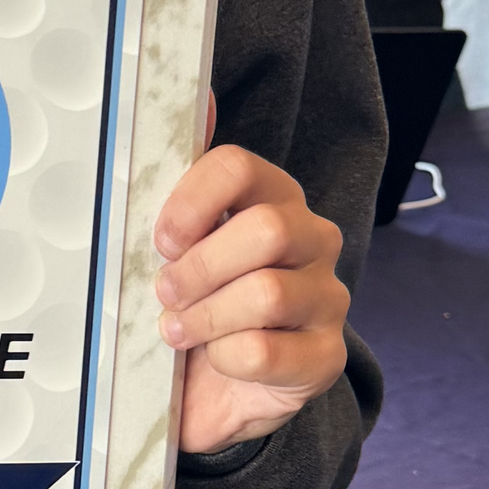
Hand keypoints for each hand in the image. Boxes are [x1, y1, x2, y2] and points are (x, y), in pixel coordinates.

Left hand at [153, 145, 348, 452]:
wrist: (215, 390)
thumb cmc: (196, 306)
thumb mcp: (178, 249)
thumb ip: (184, 182)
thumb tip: (199, 99)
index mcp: (274, 200)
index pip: (240, 168)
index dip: (193, 200)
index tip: (162, 238)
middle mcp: (314, 241)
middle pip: (266, 230)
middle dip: (200, 267)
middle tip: (166, 291)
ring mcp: (327, 299)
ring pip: (267, 294)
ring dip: (205, 317)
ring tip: (177, 330)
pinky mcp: (326, 357)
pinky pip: (267, 352)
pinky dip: (226, 358)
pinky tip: (217, 360)